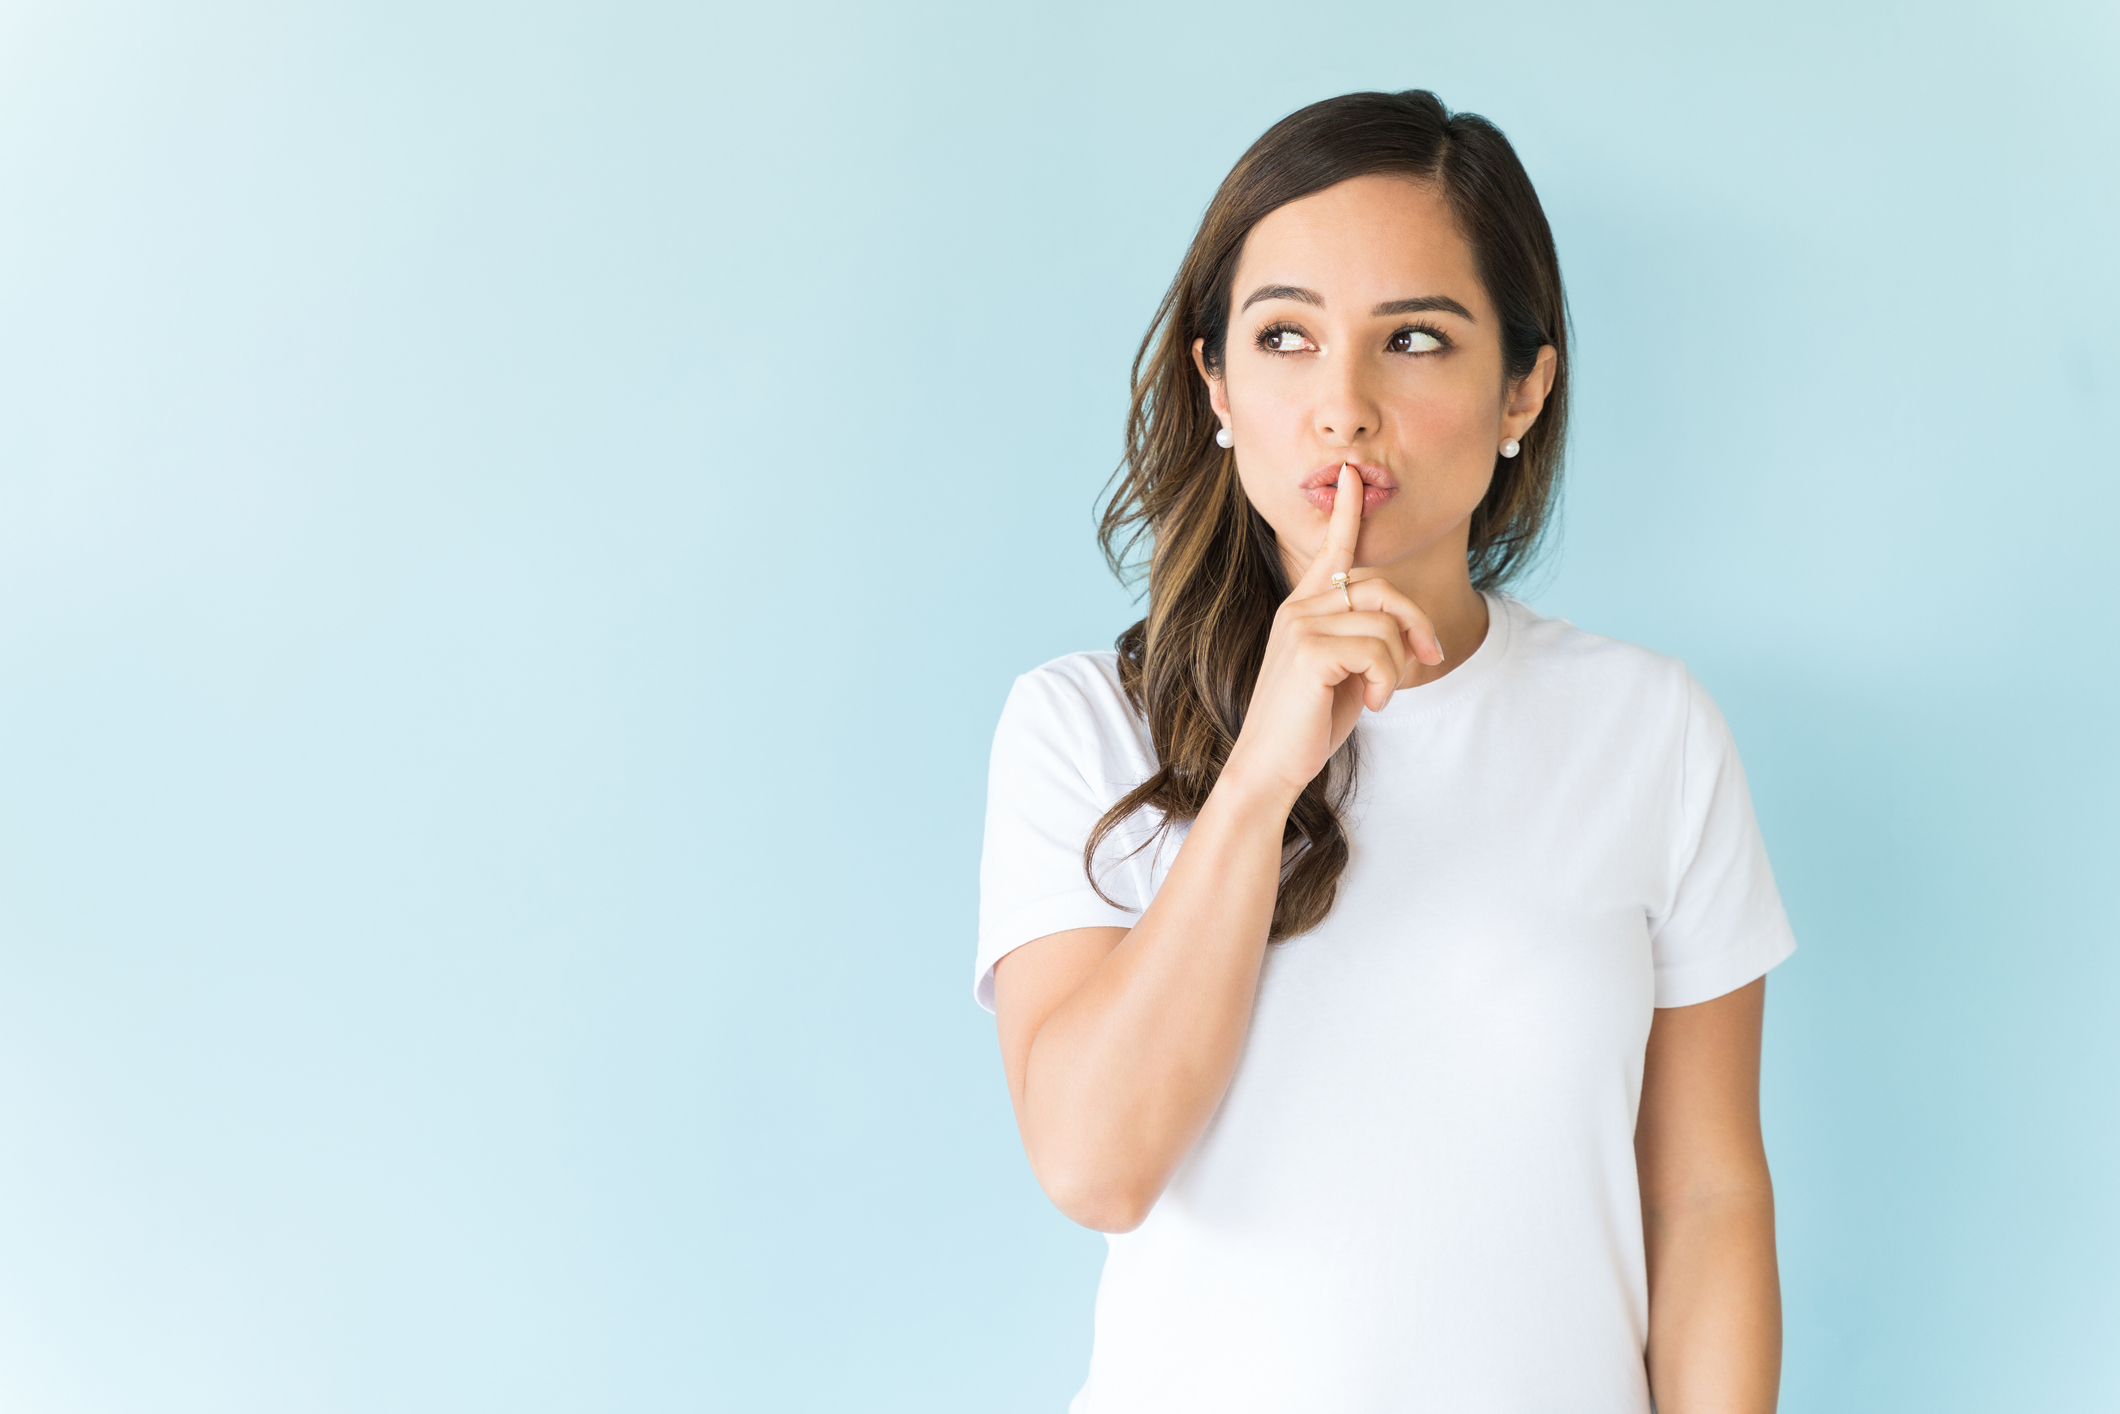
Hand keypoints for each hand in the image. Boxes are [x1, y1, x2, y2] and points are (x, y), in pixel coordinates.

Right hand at [1219, 463, 1444, 805]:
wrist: (1270, 766)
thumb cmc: (1308, 724)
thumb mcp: (1345, 673)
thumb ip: (1365, 640)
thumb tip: (1406, 632)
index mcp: (1303, 608)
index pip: (1330, 550)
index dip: (1345, 511)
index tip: (1352, 474)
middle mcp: (1299, 608)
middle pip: (1380, 586)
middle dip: (1416, 620)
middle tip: (1429, 655)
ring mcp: (1300, 625)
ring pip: (1385, 623)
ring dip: (1398, 665)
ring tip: (1380, 695)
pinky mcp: (1309, 650)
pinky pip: (1378, 649)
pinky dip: (1388, 680)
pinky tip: (1374, 704)